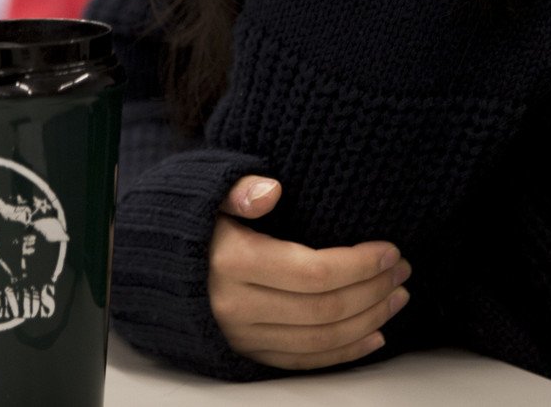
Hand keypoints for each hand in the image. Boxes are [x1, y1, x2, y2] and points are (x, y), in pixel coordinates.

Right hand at [208, 176, 410, 370]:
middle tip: (402, 271)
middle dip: (373, 290)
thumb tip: (272, 191)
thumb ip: (241, 188)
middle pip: (323, 310)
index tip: (391, 250)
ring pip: (319, 340)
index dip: (360, 264)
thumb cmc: (189, 220)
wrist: (147, 264)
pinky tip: (373, 335)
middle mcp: (237, 307)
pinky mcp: (246, 354)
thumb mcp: (208, 190)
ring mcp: (242, 336)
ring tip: (397, 296)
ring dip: (367, 321)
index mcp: (234, 262)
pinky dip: (343, 353)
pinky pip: (302, 361)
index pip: (314, 273)